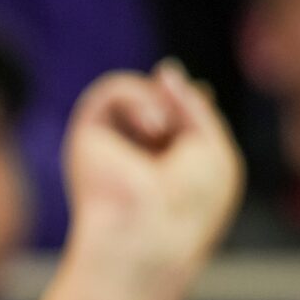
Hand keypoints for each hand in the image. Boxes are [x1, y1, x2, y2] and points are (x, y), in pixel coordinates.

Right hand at [61, 61, 240, 294]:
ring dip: (158, 102)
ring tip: (163, 131)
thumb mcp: (214, 149)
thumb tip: (164, 68)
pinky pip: (111, 90)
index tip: (200, 103)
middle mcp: (134, 154)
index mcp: (165, 165)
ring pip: (135, 91)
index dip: (188, 101)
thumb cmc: (190, 204)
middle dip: (176, 103)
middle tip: (177, 132)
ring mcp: (110, 146)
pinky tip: (152, 128)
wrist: (151, 230)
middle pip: (157, 98)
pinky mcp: (86, 136)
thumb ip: (194, 106)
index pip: (175, 114)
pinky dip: (138, 98)